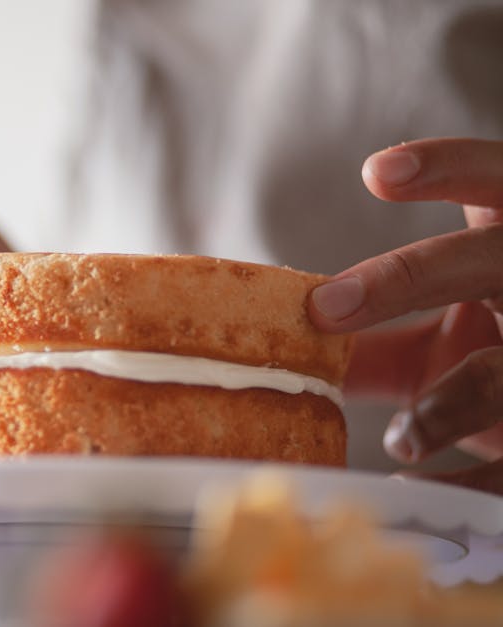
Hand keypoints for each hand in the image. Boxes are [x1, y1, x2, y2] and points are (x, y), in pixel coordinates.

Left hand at [308, 138, 502, 493]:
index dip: (445, 168)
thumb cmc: (502, 349)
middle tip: (326, 307)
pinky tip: (414, 488)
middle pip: (487, 260)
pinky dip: (467, 482)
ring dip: (445, 406)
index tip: (375, 171)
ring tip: (398, 438)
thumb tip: (274, 331)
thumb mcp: (455, 322)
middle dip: (406, 279)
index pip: (494, 179)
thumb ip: (381, 319)